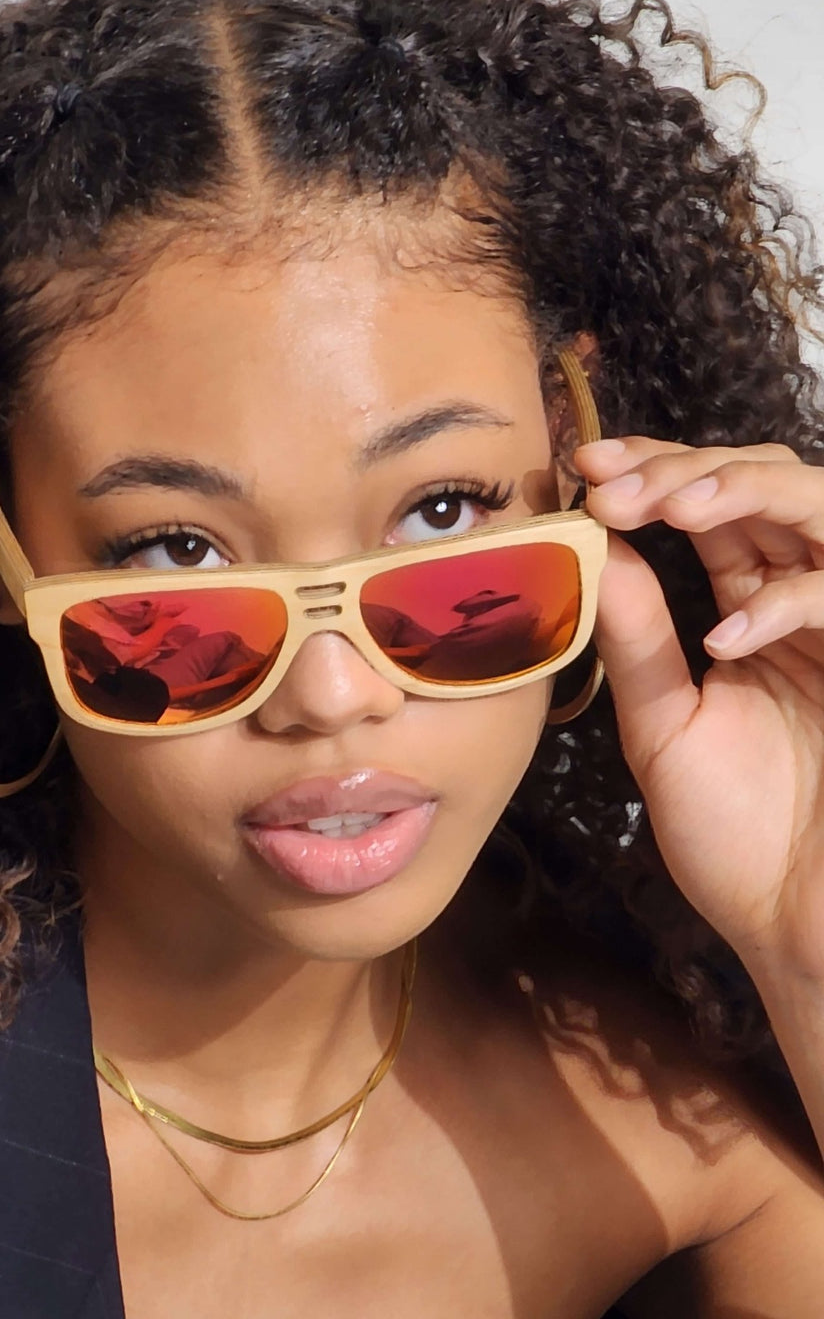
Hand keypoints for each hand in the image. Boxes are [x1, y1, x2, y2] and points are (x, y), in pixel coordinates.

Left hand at [576, 436, 823, 979]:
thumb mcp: (664, 723)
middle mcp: (804, 604)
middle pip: (765, 482)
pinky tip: (725, 638)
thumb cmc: (734, 832)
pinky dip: (789, 604)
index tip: (585, 467)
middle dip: (685, 468)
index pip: (711, 508)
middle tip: (611, 481)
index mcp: (756, 610)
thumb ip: (638, 637)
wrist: (796, 919)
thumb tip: (592, 551)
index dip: (654, 472)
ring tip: (664, 507)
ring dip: (741, 492)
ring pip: (818, 509)